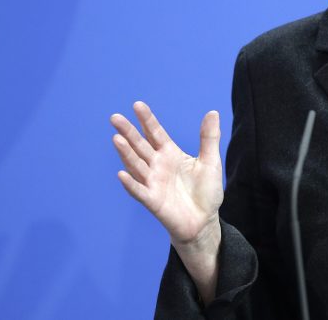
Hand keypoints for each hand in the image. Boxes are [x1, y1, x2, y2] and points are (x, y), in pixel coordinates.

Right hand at [110, 101, 223, 246]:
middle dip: (128, 132)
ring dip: (126, 153)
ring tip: (116, 138)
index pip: (156, 133)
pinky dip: (131, 183)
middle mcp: (158, 166)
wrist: (204, 221)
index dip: (147, 120)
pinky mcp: (153, 201)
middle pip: (140, 146)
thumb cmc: (206, 191)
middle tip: (115, 118)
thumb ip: (209, 138)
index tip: (137, 105)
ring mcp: (153, 183)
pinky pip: (140, 191)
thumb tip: (213, 112)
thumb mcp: (210, 161)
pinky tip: (122, 174)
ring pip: (137, 165)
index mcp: (170, 154)